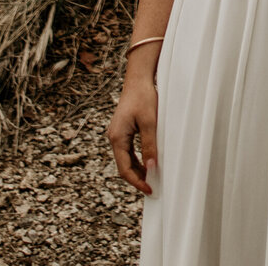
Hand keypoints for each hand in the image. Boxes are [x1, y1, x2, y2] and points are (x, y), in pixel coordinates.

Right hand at [107, 76, 157, 196]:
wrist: (138, 78)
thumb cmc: (144, 97)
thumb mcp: (150, 122)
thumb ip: (149, 145)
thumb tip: (151, 168)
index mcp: (117, 138)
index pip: (125, 169)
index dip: (137, 182)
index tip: (150, 189)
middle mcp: (114, 138)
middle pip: (124, 166)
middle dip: (137, 178)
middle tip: (153, 187)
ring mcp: (118, 134)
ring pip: (126, 159)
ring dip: (137, 169)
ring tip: (152, 178)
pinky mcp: (123, 130)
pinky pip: (128, 150)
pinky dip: (137, 159)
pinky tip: (147, 162)